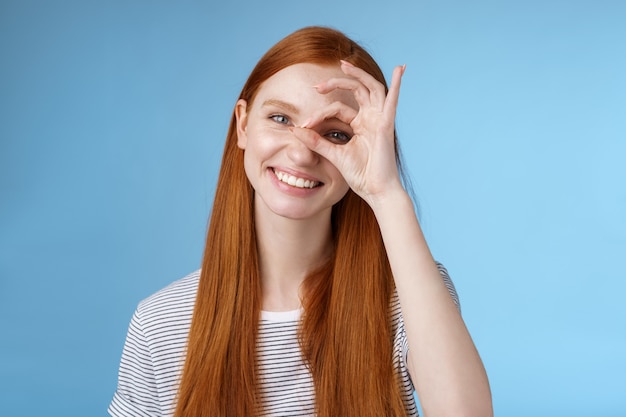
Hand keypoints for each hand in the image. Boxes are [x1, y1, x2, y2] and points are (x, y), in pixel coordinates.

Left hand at [291, 60, 405, 206]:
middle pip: (356, 90)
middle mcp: (372, 118)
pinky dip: (398, 84)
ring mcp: (380, 120)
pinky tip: (400, 69)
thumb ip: (316, 141)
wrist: (375, 191)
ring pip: (371, 88)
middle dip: (337, 83)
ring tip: (345, 64)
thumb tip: (295, 130)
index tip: (304, 127)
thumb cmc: (360, 175)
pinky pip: (393, 101)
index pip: (339, 109)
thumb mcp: (333, 154)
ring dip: (359, 75)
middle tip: (317, 85)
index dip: (319, 114)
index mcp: (361, 124)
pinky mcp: (386, 126)